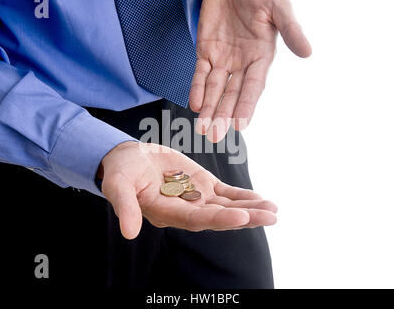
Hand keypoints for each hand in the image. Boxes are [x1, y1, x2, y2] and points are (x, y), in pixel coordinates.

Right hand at [99, 141, 276, 238]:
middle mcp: (185, 210)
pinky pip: (225, 194)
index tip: (241, 217)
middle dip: (245, 217)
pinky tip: (260, 198)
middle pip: (218, 217)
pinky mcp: (202, 185)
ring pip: (226, 206)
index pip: (196, 220)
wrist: (130, 159)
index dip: (218, 220)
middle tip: (270, 216)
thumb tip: (128, 233)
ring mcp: (196, 198)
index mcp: (167, 213)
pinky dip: (243, 196)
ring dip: (250, 209)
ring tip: (274, 210)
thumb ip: (125, 207)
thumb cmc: (121, 172)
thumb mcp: (119, 186)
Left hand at [190, 0, 311, 141]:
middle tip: (216, 135)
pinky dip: (197, 89)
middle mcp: (242, 63)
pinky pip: (199, 74)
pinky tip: (195, 105)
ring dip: (209, 109)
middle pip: (232, 94)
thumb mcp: (278, 7)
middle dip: (224, 115)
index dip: (246, 105)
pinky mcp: (205, 52)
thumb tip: (308, 52)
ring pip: (214, 89)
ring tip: (203, 128)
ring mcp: (222, 59)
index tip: (240, 125)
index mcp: (261, 57)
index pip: (253, 87)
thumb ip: (290, 30)